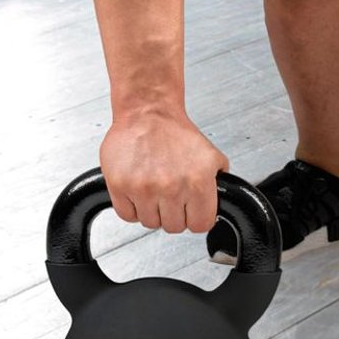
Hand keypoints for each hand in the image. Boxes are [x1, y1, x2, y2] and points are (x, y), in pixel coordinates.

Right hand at [99, 110, 228, 233]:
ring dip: (152, 209)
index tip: (191, 210)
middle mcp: (171, 187)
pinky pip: (128, 215)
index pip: (200, 225)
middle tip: (170, 192)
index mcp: (197, 182)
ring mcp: (144, 189)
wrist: (147, 112)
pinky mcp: (121, 187)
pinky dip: (132, 206)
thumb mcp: (210, 156)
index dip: (196, 217)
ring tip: (154, 186)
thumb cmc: (174, 132)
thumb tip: (217, 206)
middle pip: (174, 226)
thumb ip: (217, 184)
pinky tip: (139, 189)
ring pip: (150, 223)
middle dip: (173, 212)